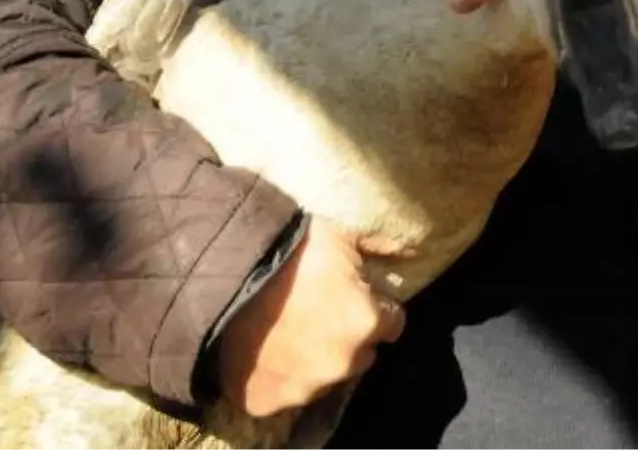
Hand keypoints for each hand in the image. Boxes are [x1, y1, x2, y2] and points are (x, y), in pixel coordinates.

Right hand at [216, 216, 405, 417]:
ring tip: (291, 326)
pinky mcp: (269, 402)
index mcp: (366, 322)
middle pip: (362, 353)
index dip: (377, 306)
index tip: (358, 294)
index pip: (393, 323)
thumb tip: (413, 252)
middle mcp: (343, 363)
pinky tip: (268, 348)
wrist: (224, 276)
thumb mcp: (340, 235)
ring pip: (326, 375)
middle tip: (321, 309)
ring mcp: (306, 389)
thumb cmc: (290, 250)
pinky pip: (285, 393)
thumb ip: (379, 248)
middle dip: (349, 334)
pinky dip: (281, 375)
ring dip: (317, 356)